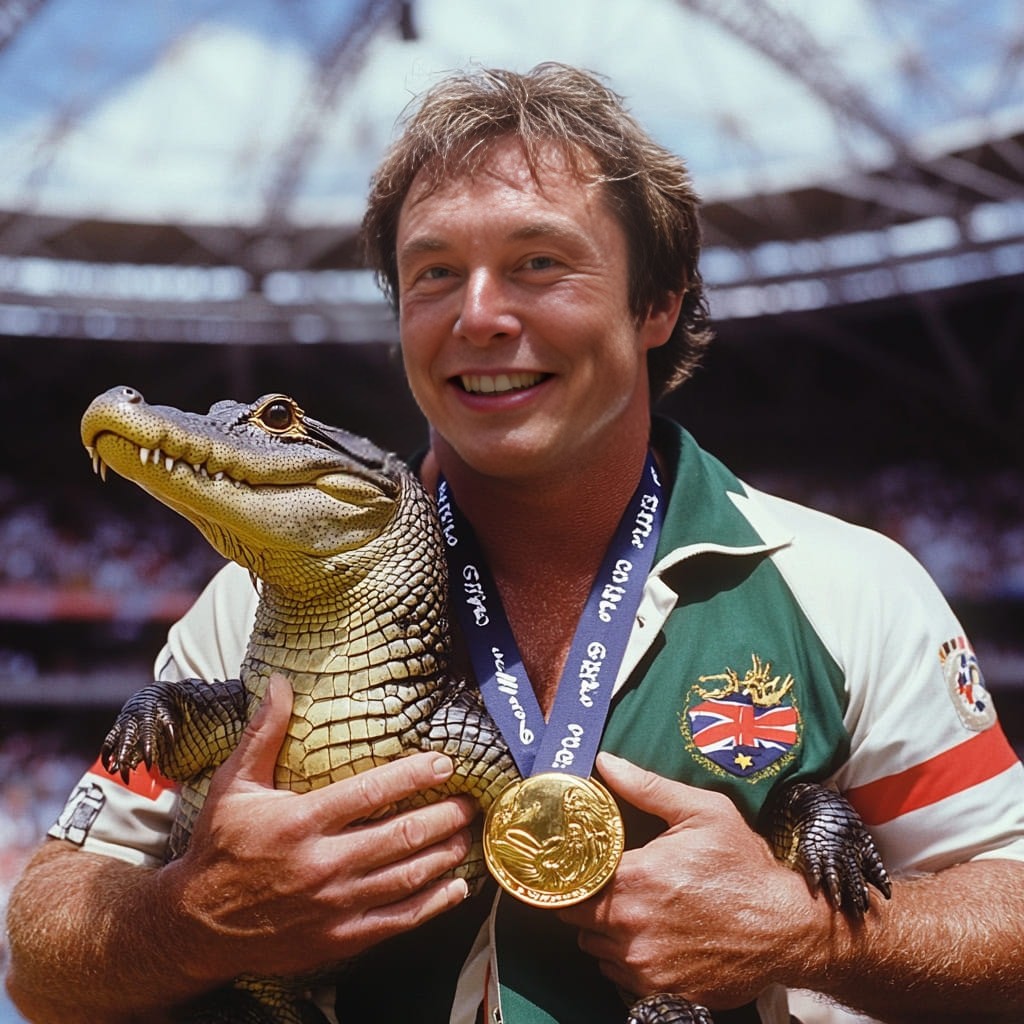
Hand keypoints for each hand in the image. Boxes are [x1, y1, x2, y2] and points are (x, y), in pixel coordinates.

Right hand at [160, 673, 477, 984]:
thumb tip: (280, 681)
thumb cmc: (219, 847)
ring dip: (444, 855)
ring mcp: (333, 906)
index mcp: (299, 822)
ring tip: (467, 835)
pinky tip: (456, 887)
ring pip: (406, 877)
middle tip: (469, 802)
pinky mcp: (339, 938)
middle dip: (444, 816)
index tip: (444, 762)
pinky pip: (398, 921)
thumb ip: (263, 733)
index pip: (371, 793)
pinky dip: (433, 904)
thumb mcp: (234, 785)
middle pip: (400, 836)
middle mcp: (321, 865)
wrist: (196, 926)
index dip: (414, 775)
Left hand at [558, 753, 823, 1008]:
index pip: (570, 879)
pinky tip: (646, 937)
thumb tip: (605, 761)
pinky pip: (617, 974)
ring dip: (600, 929)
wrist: (788, 928)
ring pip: (593, 946)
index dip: (566, 870)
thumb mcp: (702, 812)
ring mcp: (644, 964)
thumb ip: (646, 786)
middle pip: (575, 915)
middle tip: (600, 883)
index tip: (569, 863)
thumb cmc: (745, 867)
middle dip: (581, 898)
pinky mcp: (659, 991)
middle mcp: (631, 925)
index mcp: (635, 878)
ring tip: (627, 908)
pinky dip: (622, 957)